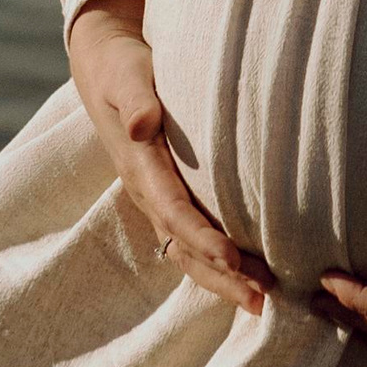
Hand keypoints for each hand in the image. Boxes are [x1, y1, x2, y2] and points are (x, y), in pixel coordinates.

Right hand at [67, 0, 272, 317]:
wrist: (105, 66)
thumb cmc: (122, 68)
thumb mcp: (125, 75)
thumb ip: (136, 99)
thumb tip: (142, 125)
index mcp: (139, 166)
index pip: (174, 211)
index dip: (203, 238)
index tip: (234, 258)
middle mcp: (146, 191)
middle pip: (183, 246)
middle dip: (220, 276)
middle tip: (261, 300)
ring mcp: (155, 198)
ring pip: (187, 251)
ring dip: (222, 278)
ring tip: (262, 301)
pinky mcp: (167, 195)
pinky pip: (191, 238)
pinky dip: (217, 261)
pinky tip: (249, 274)